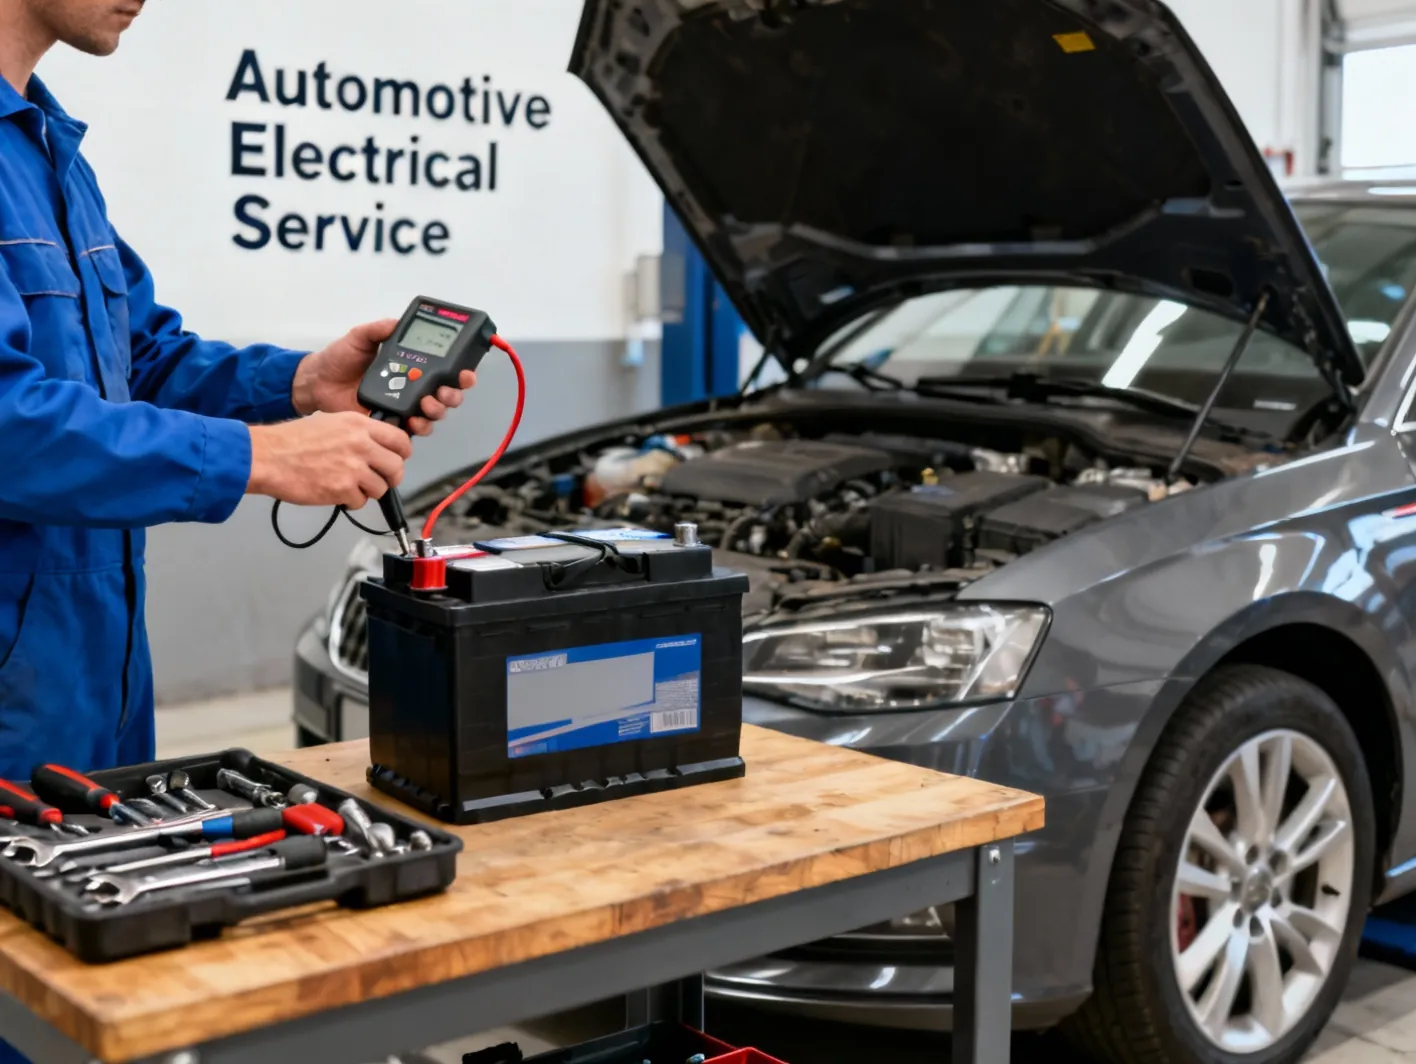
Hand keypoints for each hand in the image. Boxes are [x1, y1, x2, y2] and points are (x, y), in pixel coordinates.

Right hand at [246, 412, 412, 509]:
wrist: (268, 456)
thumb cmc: (292, 440)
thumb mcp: (330, 422)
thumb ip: (357, 432)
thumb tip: (376, 445)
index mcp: (359, 425)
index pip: (400, 439)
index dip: (402, 452)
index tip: (398, 458)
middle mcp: (360, 445)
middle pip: (396, 467)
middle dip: (391, 477)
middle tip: (381, 479)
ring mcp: (353, 468)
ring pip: (381, 488)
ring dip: (368, 491)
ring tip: (350, 486)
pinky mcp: (342, 489)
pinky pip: (360, 502)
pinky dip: (351, 502)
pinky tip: (337, 493)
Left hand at [290, 319, 477, 435]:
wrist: (318, 382)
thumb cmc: (339, 359)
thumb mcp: (360, 337)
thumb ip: (379, 329)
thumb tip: (397, 321)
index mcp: (411, 365)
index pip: (444, 370)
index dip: (460, 373)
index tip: (464, 372)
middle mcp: (412, 387)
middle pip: (447, 396)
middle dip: (453, 395)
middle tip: (444, 391)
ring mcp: (404, 407)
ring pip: (434, 414)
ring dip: (437, 411)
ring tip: (426, 404)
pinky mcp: (392, 423)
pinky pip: (413, 430)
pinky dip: (418, 427)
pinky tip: (412, 421)